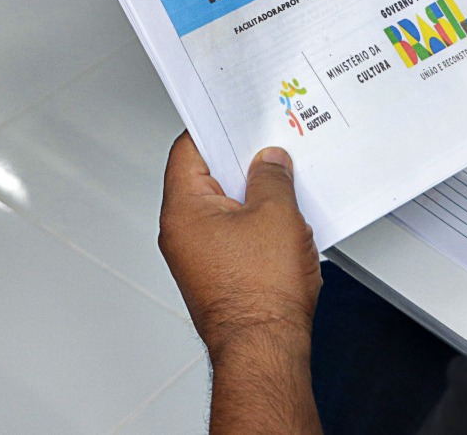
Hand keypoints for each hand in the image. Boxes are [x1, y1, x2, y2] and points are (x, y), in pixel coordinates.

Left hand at [159, 133, 321, 358]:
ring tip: (285, 190)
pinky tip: (285, 225)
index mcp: (184, 210)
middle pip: (206, 179)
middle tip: (270, 151)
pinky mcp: (217, 276)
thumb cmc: (261, 294)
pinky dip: (256, 226)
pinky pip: (234, 236)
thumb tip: (269, 162)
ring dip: (253, 198)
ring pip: (224, 210)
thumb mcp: (276, 214)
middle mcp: (182, 234)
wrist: (265, 349)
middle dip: (242, 165)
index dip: (214, 129)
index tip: (235, 117)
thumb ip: (272, 177)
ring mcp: (198, 258)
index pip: (188, 151)